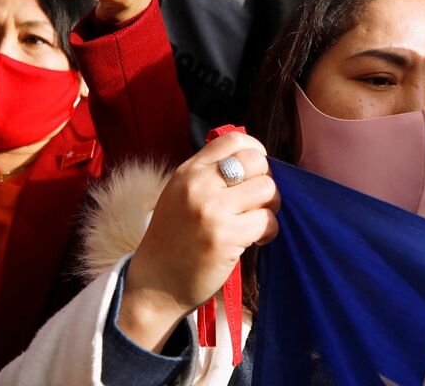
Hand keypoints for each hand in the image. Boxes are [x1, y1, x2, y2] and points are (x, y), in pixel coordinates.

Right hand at [120, 132, 278, 351]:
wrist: (153, 284)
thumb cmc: (172, 241)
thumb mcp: (180, 196)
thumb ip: (209, 177)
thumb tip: (254, 163)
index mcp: (187, 172)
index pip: (233, 140)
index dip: (256, 152)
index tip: (258, 171)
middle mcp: (198, 185)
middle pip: (256, 162)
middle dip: (266, 181)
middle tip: (259, 202)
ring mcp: (212, 210)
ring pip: (267, 190)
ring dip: (271, 207)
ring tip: (258, 222)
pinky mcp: (226, 237)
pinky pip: (266, 221)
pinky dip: (269, 231)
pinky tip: (257, 240)